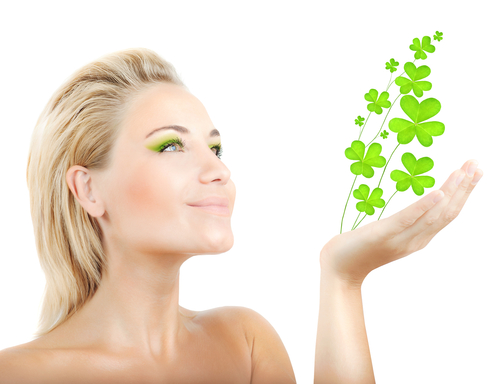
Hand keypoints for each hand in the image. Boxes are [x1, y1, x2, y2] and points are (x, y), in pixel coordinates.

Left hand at [320, 159, 482, 286]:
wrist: (338, 271)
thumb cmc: (358, 250)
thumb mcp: (387, 235)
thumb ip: (402, 225)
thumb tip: (414, 207)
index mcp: (418, 239)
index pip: (448, 214)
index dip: (463, 193)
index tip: (474, 171)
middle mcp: (415, 240)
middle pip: (447, 213)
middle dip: (464, 188)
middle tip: (477, 164)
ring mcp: (401, 239)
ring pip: (434, 215)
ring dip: (451, 191)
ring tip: (463, 170)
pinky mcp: (383, 235)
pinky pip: (407, 219)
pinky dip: (425, 206)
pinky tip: (438, 192)